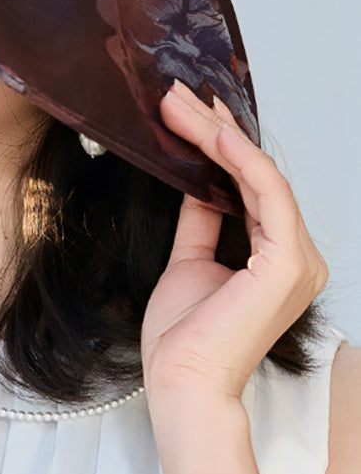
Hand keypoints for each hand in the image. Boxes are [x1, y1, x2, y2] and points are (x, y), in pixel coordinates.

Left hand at [140, 78, 327, 404]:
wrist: (180, 380)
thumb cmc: (184, 335)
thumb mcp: (191, 259)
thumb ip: (202, 218)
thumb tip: (198, 178)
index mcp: (277, 257)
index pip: (253, 184)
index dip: (224, 141)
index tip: (193, 108)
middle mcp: (296, 255)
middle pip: (255, 173)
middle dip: (214, 128)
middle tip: (178, 93)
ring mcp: (297, 259)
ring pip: (258, 173)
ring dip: (216, 133)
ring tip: (179, 104)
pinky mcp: (286, 262)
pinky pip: (266, 192)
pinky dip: (238, 158)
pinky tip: (210, 133)